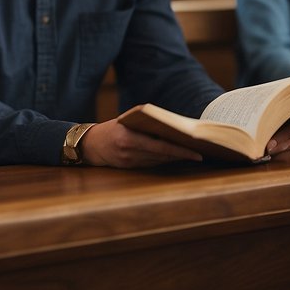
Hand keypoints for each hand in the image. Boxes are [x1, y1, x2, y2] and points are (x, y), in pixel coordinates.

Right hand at [80, 118, 203, 167]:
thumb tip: (171, 127)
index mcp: (130, 138)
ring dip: (174, 158)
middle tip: (200, 153)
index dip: (180, 151)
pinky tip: (173, 157)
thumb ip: (146, 124)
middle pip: (163, 156)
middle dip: (181, 155)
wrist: (90, 144)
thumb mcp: (127, 121)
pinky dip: (163, 160)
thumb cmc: (112, 128)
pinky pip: (151, 164)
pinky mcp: (129, 168)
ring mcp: (130, 162)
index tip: (197, 153)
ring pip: (159, 161)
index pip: (161, 147)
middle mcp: (130, 152)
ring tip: (190, 153)